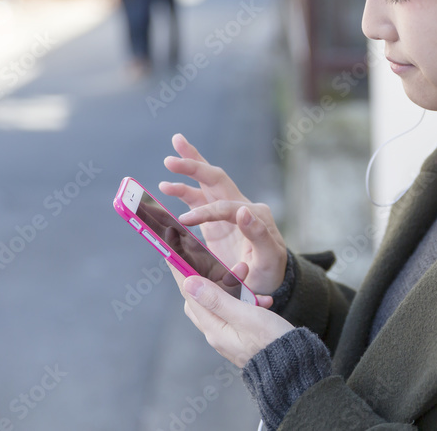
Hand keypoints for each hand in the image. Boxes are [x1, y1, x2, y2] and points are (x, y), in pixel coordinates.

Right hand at [160, 134, 288, 294]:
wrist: (267, 281)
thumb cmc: (270, 272)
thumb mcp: (270, 257)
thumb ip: (259, 235)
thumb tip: (243, 212)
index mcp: (255, 215)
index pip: (226, 207)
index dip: (205, 212)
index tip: (184, 221)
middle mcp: (241, 207)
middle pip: (217, 179)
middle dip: (195, 166)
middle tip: (173, 155)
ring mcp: (228, 212)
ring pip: (206, 184)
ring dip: (188, 170)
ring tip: (168, 162)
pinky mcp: (217, 220)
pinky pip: (198, 199)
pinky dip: (183, 191)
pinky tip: (166, 186)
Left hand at [167, 263, 293, 367]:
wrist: (292, 367)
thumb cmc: (270, 340)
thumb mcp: (244, 315)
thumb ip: (217, 299)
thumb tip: (189, 283)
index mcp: (214, 328)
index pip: (190, 295)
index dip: (181, 273)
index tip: (172, 255)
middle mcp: (217, 333)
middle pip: (201, 300)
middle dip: (208, 278)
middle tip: (217, 263)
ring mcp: (229, 336)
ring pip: (222, 304)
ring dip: (234, 288)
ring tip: (248, 276)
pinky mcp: (242, 336)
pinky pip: (238, 313)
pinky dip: (248, 302)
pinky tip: (264, 300)